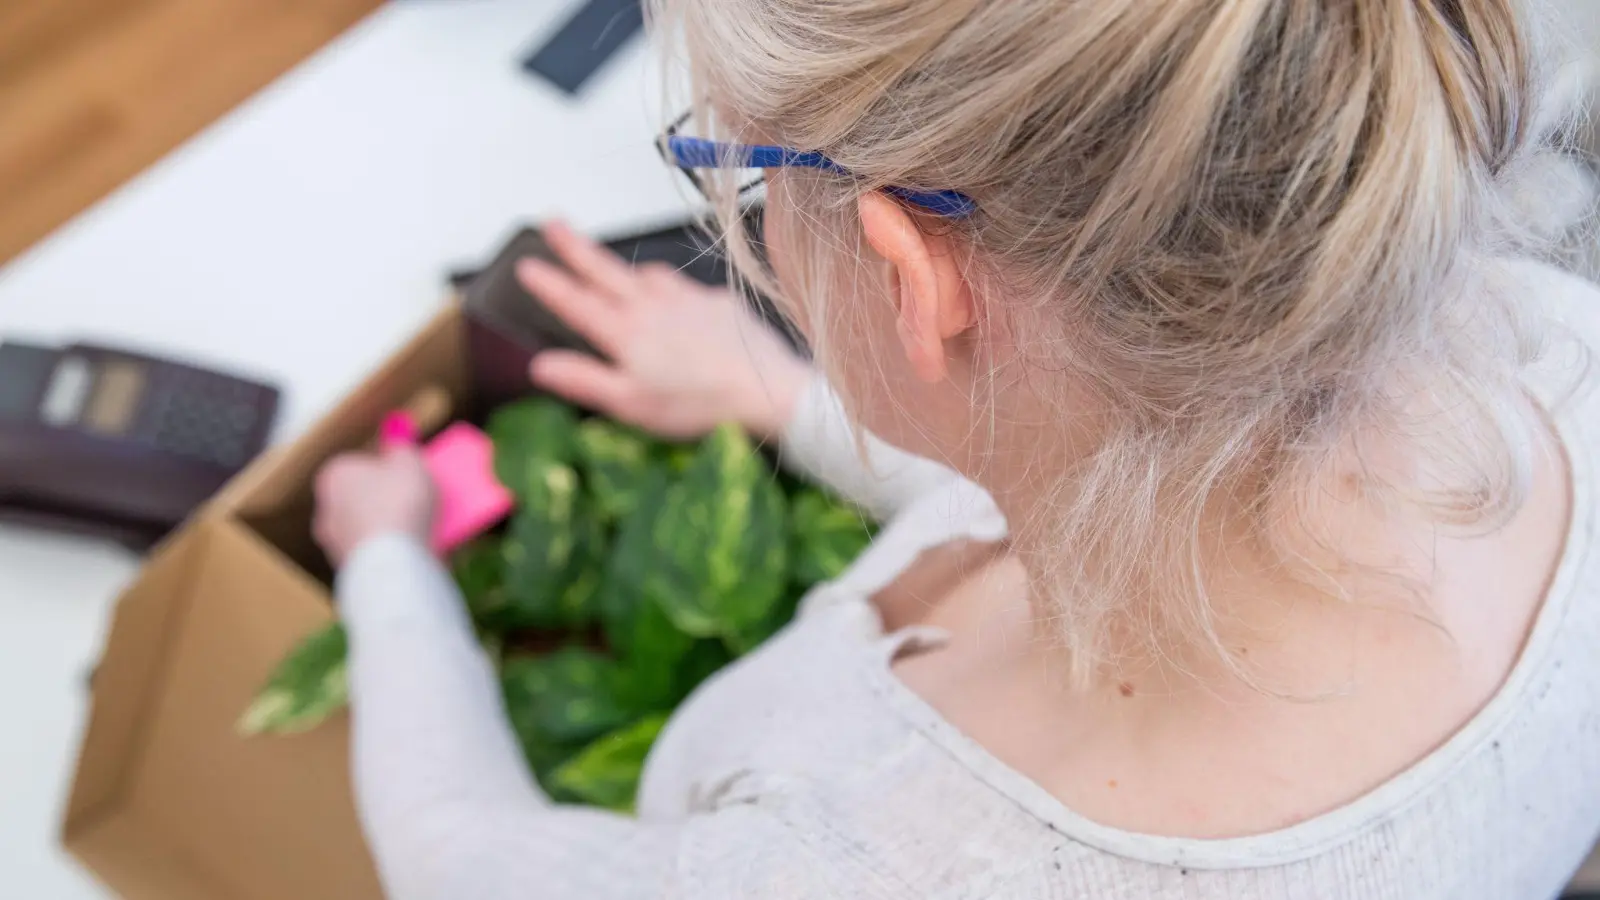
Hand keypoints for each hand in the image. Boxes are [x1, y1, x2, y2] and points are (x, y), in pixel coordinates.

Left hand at [313, 446, 435, 566]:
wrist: (392, 561)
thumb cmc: (399, 503)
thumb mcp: (411, 460)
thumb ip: (403, 447)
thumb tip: (398, 441)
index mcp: (334, 475)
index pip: (361, 464)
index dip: (390, 467)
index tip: (414, 472)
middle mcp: (327, 509)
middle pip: (367, 497)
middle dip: (393, 498)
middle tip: (425, 497)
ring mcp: (336, 542)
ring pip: (374, 527)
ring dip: (397, 526)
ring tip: (433, 527)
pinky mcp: (351, 569)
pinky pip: (380, 553)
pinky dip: (397, 550)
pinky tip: (423, 550)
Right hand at [517, 221, 812, 439]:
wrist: (767, 391)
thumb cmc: (698, 407)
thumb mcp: (631, 404)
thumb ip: (584, 380)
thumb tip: (539, 365)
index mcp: (626, 333)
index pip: (577, 302)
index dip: (549, 284)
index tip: (526, 265)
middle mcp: (654, 307)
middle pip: (606, 270)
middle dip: (575, 246)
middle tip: (553, 223)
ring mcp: (689, 300)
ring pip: (649, 276)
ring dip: (627, 270)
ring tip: (616, 272)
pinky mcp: (719, 303)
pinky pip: (686, 289)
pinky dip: (672, 291)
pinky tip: (676, 306)